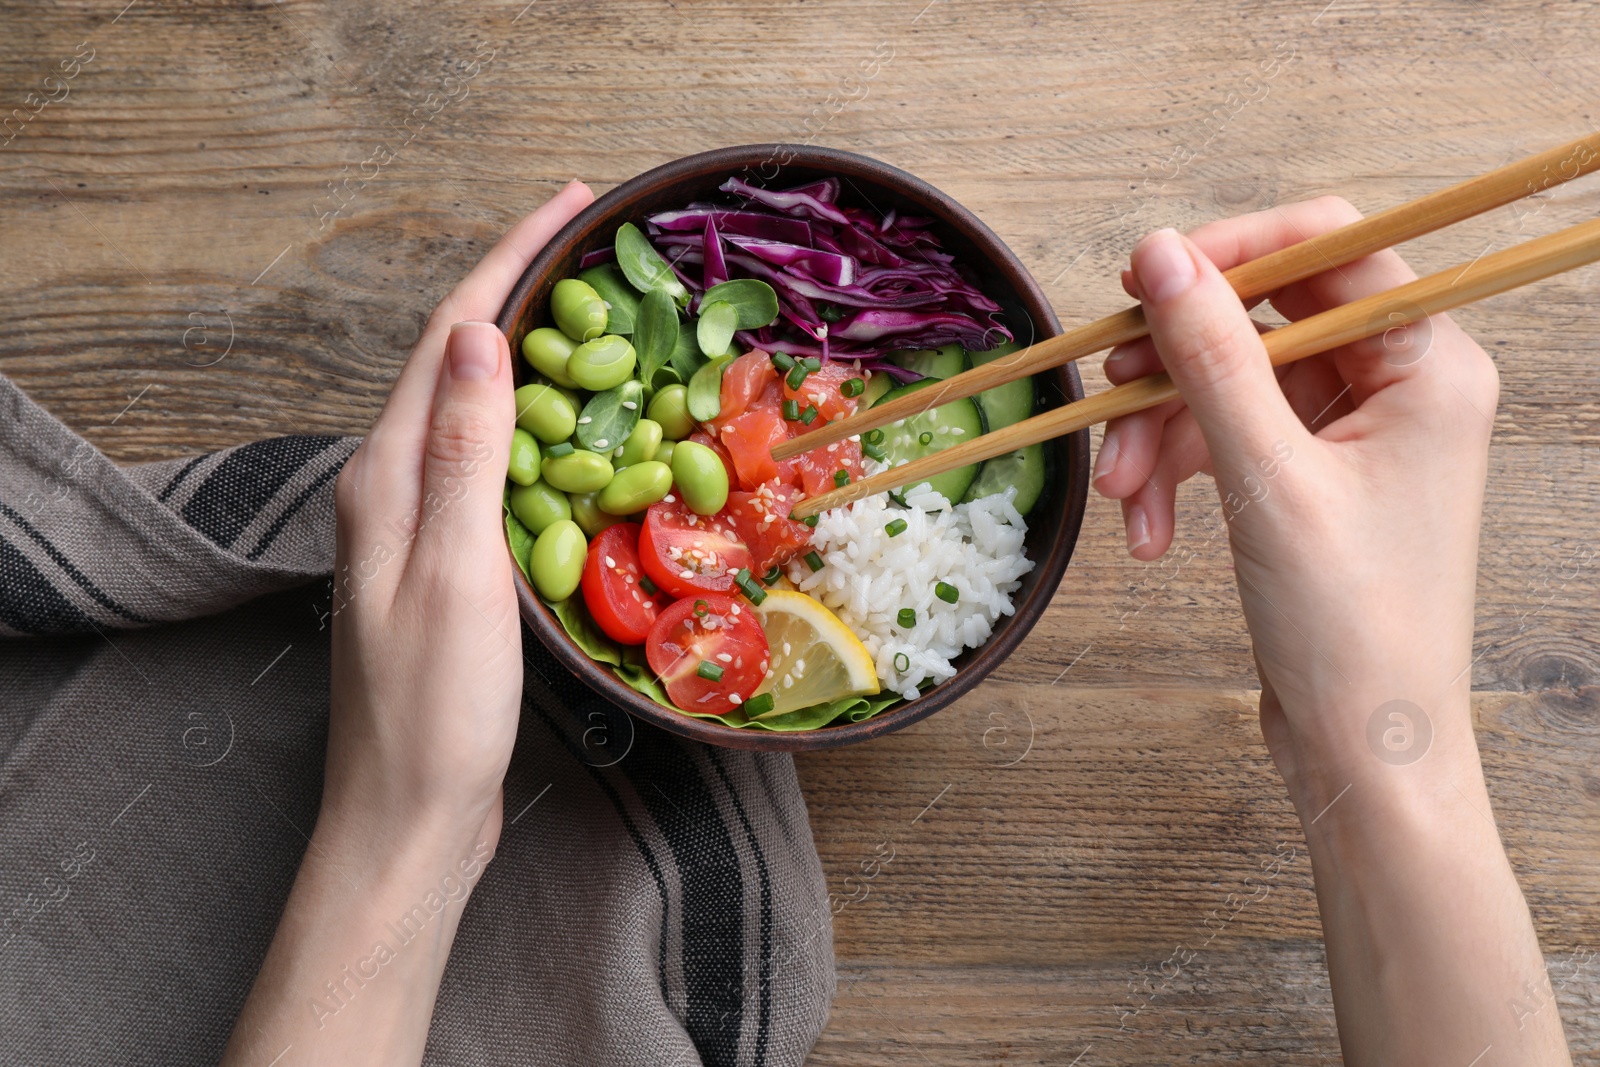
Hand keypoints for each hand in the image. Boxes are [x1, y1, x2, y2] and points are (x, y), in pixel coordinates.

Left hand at [224, 181, 593, 1066]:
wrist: (410, 816)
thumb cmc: (434, 711)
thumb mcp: (457, 573)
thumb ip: (465, 450)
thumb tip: (478, 331)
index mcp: (386, 474)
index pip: (450, 335)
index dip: (511, 258)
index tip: (574, 201)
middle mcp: (391, 485)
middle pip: (459, 358)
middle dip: (524, 286)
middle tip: (599, 244)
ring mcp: (417, 524)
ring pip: (478, 408)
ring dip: (536, 350)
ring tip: (601, 312)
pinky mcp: (446, 560)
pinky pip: (495, 462)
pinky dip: (543, 423)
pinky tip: (583, 429)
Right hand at [1095, 202, 1569, 1064]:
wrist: (1363, 750)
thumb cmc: (1351, 625)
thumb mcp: (1266, 479)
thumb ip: (1211, 356)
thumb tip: (1160, 251)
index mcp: (1427, 364)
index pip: (1327, 247)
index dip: (1230, 254)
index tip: (1145, 280)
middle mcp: (1398, 385)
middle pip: (1264, 320)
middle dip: (1175, 367)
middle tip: (1108, 393)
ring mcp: (1354, 434)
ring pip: (1231, 385)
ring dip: (1161, 434)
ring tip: (1119, 498)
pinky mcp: (1312, 480)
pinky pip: (1227, 440)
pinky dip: (1177, 475)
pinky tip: (1146, 532)